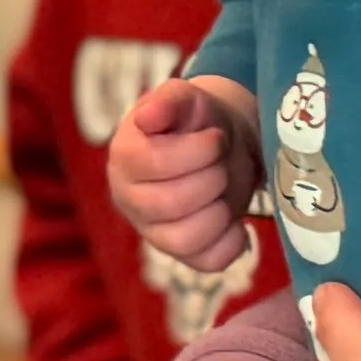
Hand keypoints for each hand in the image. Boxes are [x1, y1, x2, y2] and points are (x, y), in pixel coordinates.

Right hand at [108, 77, 262, 274]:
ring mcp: (154, 232)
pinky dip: (232, 241)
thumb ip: (169, 101)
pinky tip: (234, 219)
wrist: (221, 143)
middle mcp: (130, 200)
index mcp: (125, 158)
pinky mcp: (184, 254)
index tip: (214, 138)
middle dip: (212, 179)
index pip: (156, 164)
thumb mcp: (186, 99)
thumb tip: (148, 117)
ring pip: (186, 240)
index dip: (198, 151)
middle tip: (221, 163)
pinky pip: (208, 262)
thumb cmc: (197, 121)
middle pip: (171, 204)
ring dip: (220, 212)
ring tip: (224, 190)